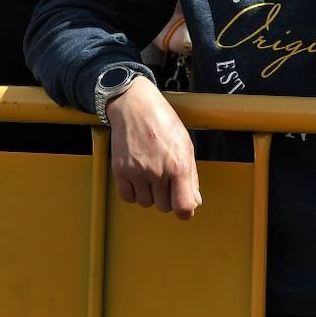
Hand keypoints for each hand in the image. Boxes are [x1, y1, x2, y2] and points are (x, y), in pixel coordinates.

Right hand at [105, 78, 200, 219]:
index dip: (186, 211)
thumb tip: (194, 201)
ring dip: (149, 194)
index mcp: (178, 165)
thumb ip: (191, 176)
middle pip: (164, 207)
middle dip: (167, 197)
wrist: (134, 105)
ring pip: (146, 203)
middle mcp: (158, 171)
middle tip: (165, 179)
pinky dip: (133, 192)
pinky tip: (138, 177)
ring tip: (151, 173)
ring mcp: (137, 172)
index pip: (184, 207)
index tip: (184, 207)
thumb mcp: (186, 145)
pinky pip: (128, 197)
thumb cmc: (162, 121)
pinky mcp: (120, 171)